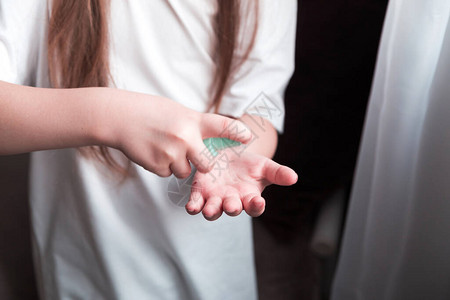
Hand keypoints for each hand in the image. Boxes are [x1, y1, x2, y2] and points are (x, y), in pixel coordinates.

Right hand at [99, 88, 251, 177]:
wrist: (120, 117)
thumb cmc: (151, 111)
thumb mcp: (178, 112)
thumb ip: (195, 126)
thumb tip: (211, 137)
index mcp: (192, 121)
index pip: (222, 126)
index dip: (238, 132)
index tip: (249, 138)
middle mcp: (185, 138)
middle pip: (207, 165)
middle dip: (203, 166)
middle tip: (192, 156)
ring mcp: (171, 153)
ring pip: (185, 172)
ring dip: (178, 165)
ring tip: (162, 146)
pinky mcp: (157, 166)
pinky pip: (167, 173)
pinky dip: (163, 166)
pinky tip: (152, 151)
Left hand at [184, 148, 297, 219]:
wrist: (227, 154)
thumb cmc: (248, 164)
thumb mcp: (264, 166)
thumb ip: (278, 173)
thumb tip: (294, 178)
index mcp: (249, 198)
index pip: (254, 207)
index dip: (256, 206)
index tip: (258, 201)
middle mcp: (232, 201)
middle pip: (233, 209)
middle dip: (232, 208)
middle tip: (232, 206)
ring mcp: (215, 199)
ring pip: (213, 211)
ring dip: (211, 211)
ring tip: (210, 210)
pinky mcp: (200, 193)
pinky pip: (196, 204)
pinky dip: (194, 207)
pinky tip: (192, 207)